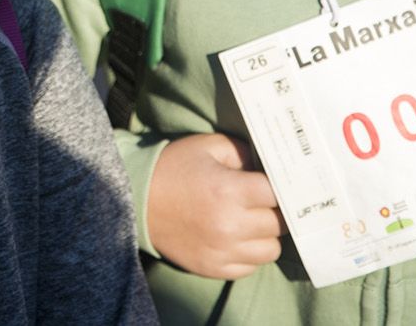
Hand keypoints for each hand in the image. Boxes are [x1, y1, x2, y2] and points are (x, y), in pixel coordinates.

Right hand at [147, 133, 285, 278]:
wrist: (134, 199)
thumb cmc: (172, 168)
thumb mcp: (207, 146)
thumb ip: (242, 152)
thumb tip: (267, 165)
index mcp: (229, 190)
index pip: (279, 194)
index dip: (281, 187)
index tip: (277, 184)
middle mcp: (230, 224)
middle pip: (279, 224)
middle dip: (276, 210)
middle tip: (263, 201)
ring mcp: (222, 250)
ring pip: (270, 250)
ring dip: (265, 235)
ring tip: (251, 221)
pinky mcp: (212, 267)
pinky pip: (249, 267)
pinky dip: (248, 254)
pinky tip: (236, 237)